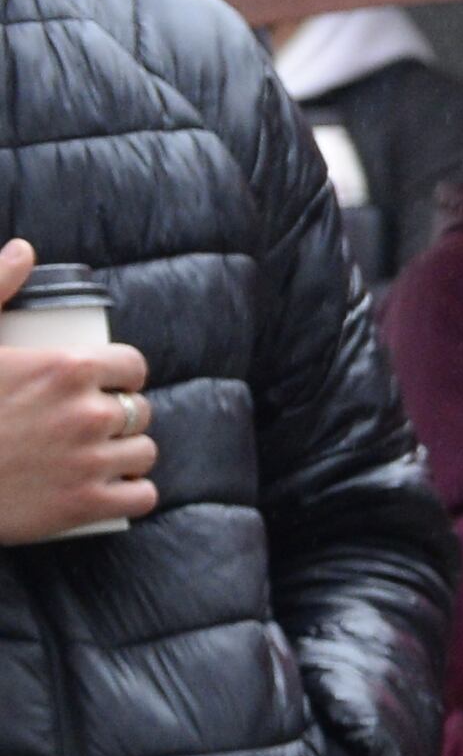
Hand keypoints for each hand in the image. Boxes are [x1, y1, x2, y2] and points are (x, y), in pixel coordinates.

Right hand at [0, 238, 157, 541]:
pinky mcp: (87, 506)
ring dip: (126, 454)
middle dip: (118, 414)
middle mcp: (87, 413)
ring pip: (144, 453)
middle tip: (88, 422)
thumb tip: (24, 249)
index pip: (131, 366)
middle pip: (137, 410)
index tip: (103, 383)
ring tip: (97, 454)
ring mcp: (90, 462)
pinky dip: (131, 493)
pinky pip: (142, 496)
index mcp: (65, 367)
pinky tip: (112, 488)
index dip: (120, 375)